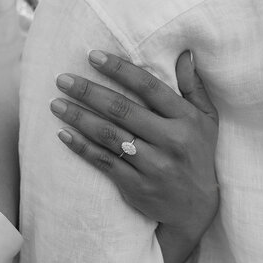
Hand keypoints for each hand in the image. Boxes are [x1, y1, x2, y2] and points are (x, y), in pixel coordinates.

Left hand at [50, 50, 218, 262]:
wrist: (197, 209)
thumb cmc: (199, 153)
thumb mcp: (207, 118)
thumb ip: (193, 86)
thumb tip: (184, 54)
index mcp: (186, 119)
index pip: (149, 87)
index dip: (119, 70)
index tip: (93, 56)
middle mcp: (171, 141)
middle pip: (122, 110)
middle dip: (89, 92)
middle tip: (63, 80)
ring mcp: (153, 166)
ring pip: (109, 135)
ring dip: (79, 117)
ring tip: (56, 103)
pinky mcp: (137, 187)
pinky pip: (104, 162)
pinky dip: (82, 147)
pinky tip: (63, 133)